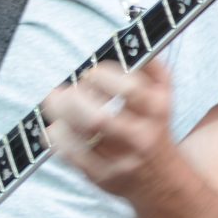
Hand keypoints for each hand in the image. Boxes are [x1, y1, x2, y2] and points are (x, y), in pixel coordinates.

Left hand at [43, 58, 177, 202]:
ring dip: (60, 116)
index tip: (90, 74)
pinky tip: (55, 127)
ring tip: (54, 104)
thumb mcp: (162, 95)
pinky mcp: (104, 177)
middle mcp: (142, 136)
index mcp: (158, 109)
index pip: (129, 89)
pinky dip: (57, 138)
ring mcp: (122, 160)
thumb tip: (126, 37)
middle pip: (99, 118)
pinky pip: (72, 156)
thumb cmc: (154, 126)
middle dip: (72, 100)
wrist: (162, 180)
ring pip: (83, 137)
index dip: (101, 76)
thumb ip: (149, 66)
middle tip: (62, 92)